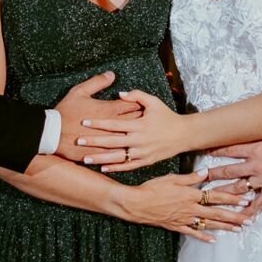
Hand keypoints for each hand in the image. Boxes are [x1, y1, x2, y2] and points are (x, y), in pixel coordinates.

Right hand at [52, 71, 140, 162]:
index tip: (141, 104)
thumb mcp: (79, 91)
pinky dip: (124, 152)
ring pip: (128, 138)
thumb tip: (111, 74)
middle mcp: (111, 125)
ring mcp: (107, 140)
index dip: (137, 104)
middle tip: (146, 119)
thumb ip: (97, 82)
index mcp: (108, 109)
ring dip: (135, 136)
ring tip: (140, 135)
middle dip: (140, 119)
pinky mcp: (101, 152)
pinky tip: (129, 152)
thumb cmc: (66, 111)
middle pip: (133, 122)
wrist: (52, 133)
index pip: (130, 105)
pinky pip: (117, 153)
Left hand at [76, 90, 191, 171]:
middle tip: (78, 141)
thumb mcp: (154, 102)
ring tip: (85, 159)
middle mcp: (139, 140)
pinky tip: (102, 168)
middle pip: (112, 142)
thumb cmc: (167, 116)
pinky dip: (115, 168)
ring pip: (117, 157)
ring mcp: (142, 153)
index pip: (114, 124)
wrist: (184, 135)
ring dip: (100, 158)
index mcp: (139, 125)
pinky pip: (128, 166)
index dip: (98, 123)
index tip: (84, 121)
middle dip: (93, 141)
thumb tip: (119, 93)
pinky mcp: (146, 161)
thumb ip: (136, 95)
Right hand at [120, 170, 254, 242]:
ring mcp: (184, 219)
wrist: (136, 204)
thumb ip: (190, 178)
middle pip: (217, 213)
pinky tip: (213, 240)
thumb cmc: (152, 188)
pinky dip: (204, 236)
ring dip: (225, 227)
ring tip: (238, 230)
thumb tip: (206, 172)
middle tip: (249, 220)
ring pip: (209, 224)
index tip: (245, 201)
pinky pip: (193, 232)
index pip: (216, 196)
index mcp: (191, 195)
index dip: (232, 199)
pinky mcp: (176, 226)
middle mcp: (191, 208)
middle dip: (235, 216)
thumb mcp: (171, 178)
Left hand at [201, 130, 261, 212]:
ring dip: (224, 193)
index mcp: (256, 148)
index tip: (206, 150)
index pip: (230, 149)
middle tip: (201, 177)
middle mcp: (255, 165)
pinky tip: (241, 218)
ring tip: (212, 197)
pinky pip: (258, 203)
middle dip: (213, 174)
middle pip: (228, 171)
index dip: (217, 149)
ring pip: (238, 188)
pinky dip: (250, 211)